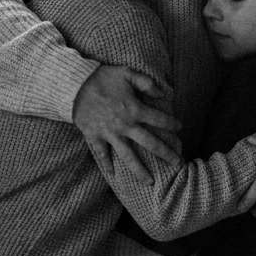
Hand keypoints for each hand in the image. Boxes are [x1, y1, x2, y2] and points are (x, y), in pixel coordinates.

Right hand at [73, 66, 181, 180]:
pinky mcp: (95, 137)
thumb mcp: (127, 73)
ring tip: (151, 182)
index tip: (180, 128)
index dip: (172, 124)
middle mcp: (125, 125)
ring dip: (140, 170)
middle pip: (150, 144)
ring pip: (128, 156)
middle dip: (166, 154)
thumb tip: (163, 93)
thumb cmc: (102, 77)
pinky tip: (114, 176)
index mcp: (135, 109)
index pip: (159, 120)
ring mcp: (110, 134)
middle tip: (178, 163)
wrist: (74, 85)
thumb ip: (147, 82)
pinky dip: (107, 165)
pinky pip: (102, 154)